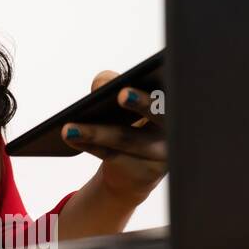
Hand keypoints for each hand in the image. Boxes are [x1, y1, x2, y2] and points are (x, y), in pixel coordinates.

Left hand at [61, 70, 167, 205]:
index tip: (152, 75)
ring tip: (70, 127)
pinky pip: (112, 155)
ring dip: (96, 132)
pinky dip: (89, 144)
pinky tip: (70, 135)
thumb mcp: (126, 100)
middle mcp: (178, 130)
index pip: (176, 91)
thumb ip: (114, 83)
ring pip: (127, 139)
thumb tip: (102, 85)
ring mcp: (162, 155)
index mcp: (178, 106)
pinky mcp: (143, 172)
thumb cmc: (132, 122)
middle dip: (142, 104)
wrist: (136, 169)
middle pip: (159, 115)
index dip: (167, 83)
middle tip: (122, 94)